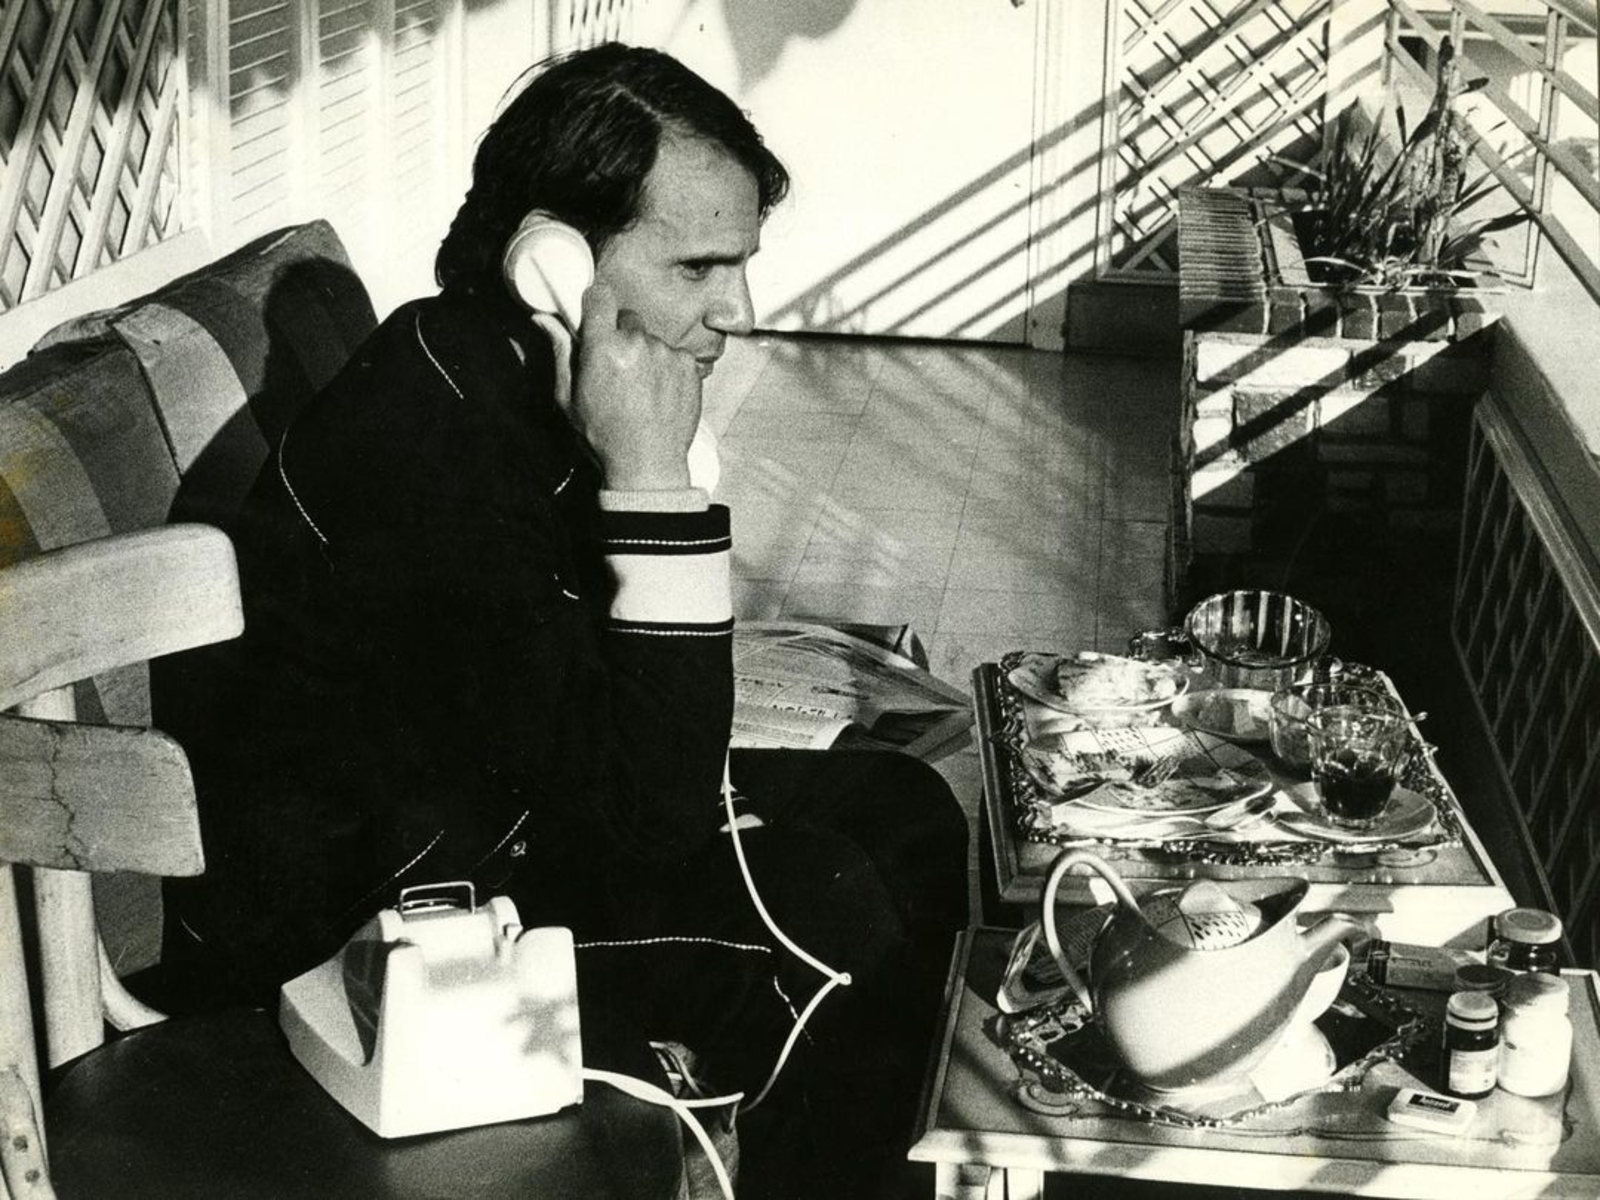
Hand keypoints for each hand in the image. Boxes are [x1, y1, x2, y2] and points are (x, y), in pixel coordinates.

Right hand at [572, 282, 699, 490]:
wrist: (647, 465)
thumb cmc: (603, 435)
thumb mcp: (569, 397)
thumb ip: (560, 352)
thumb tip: (543, 318)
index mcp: (603, 347)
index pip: (600, 296)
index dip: (596, 304)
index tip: (595, 317)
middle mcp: (638, 343)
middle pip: (627, 318)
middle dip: (620, 336)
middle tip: (617, 368)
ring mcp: (667, 353)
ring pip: (651, 339)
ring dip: (645, 354)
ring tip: (640, 389)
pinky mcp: (689, 365)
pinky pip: (673, 354)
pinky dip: (666, 368)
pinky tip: (658, 394)